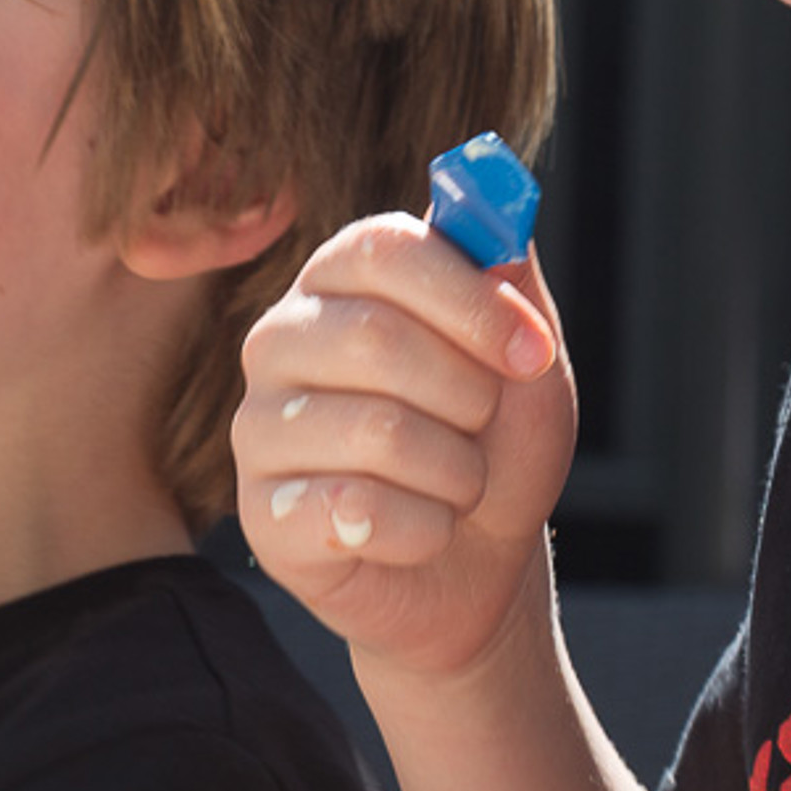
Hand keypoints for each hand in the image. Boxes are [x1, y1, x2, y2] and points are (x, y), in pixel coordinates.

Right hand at [233, 215, 576, 685]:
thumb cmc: (494, 448)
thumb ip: (513, 286)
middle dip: (468, 397)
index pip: (382, 247)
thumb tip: (502, 223)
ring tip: (455, 486)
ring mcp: (258, 426)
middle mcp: (281, 340)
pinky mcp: (260, 513)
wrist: (478, 566)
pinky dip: (425, 530)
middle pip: (375, 337)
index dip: (468, 298)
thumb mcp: (528, 363)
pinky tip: (418, 532)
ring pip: (377, 431)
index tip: (531, 350)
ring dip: (456, 473)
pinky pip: (356, 511)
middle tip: (484, 428)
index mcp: (341, 280)